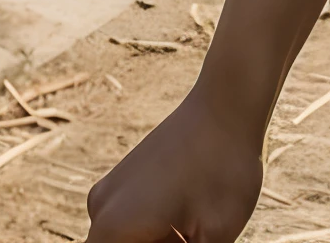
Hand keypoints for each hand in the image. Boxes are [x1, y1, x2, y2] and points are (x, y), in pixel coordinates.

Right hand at [85, 80, 263, 242]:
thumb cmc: (225, 168)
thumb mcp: (215, 237)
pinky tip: (191, 219)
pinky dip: (159, 233)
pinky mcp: (125, 181)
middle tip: (192, 233)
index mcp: (111, 233)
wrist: (229, 100)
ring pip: (131, 242)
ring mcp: (110, 194)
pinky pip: (134, 224)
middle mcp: (100, 214)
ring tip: (196, 227)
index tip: (181, 241)